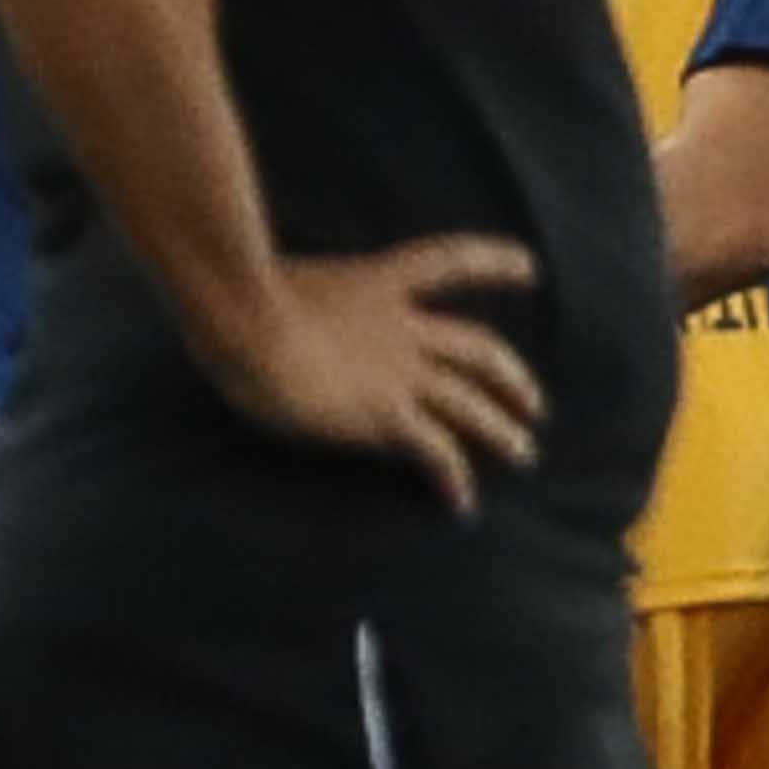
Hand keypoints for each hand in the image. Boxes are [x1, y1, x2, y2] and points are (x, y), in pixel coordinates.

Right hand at [215, 237, 544, 507]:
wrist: (247, 321)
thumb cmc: (236, 298)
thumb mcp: (272, 280)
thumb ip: (288, 296)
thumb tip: (261, 307)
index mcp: (376, 283)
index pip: (448, 262)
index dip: (493, 263)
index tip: (530, 268)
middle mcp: (402, 329)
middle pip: (478, 349)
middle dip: (511, 377)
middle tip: (532, 403)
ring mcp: (401, 373)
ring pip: (472, 405)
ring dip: (502, 432)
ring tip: (524, 455)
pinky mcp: (389, 415)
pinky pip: (438, 452)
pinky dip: (454, 479)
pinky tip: (462, 506)